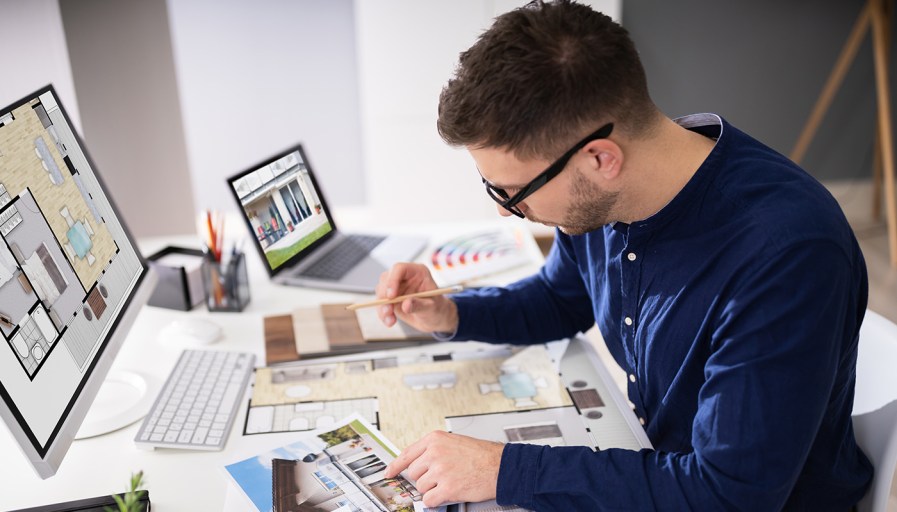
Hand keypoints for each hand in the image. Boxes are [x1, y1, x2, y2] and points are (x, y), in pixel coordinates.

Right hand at [376, 263, 458, 332]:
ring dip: (382, 307)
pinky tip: (390, 322)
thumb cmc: (437, 308)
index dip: (392, 280)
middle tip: (388, 311)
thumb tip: (406, 305)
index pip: (399, 269)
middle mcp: (404, 277)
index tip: (391, 296)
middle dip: (384, 296)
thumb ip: (419, 305)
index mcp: (417, 272)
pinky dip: (383, 314)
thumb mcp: (432, 307)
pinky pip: (380, 304)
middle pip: (386, 279)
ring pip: (381, 292)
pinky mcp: (391, 298)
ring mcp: (396, 287)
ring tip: (391, 320)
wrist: (434, 318)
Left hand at [385, 431, 503, 506]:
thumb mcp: (454, 442)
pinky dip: (436, 500)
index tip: (389, 472)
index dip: (396, 466)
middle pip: (414, 473)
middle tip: (440, 477)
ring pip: (421, 487)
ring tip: (450, 482)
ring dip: (433, 489)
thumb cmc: (482, 455)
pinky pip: (429, 499)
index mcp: (435, 439)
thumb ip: (433, 450)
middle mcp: (435, 453)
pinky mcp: (447, 488)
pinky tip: (448, 493)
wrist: (500, 466)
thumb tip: (417, 464)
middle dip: (424, 478)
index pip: (407, 454)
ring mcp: (440, 470)